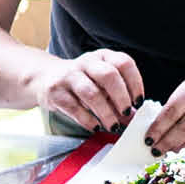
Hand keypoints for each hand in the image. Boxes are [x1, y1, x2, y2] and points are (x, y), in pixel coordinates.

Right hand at [22, 48, 142, 132]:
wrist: (46, 78)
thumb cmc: (83, 82)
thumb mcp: (102, 84)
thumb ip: (119, 99)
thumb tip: (133, 118)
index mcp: (103, 56)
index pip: (124, 63)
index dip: (135, 83)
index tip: (138, 102)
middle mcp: (86, 62)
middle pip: (109, 75)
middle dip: (121, 97)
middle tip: (126, 113)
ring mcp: (69, 75)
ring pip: (91, 93)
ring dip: (106, 113)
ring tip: (113, 126)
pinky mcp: (55, 91)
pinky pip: (74, 107)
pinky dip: (88, 120)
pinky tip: (96, 127)